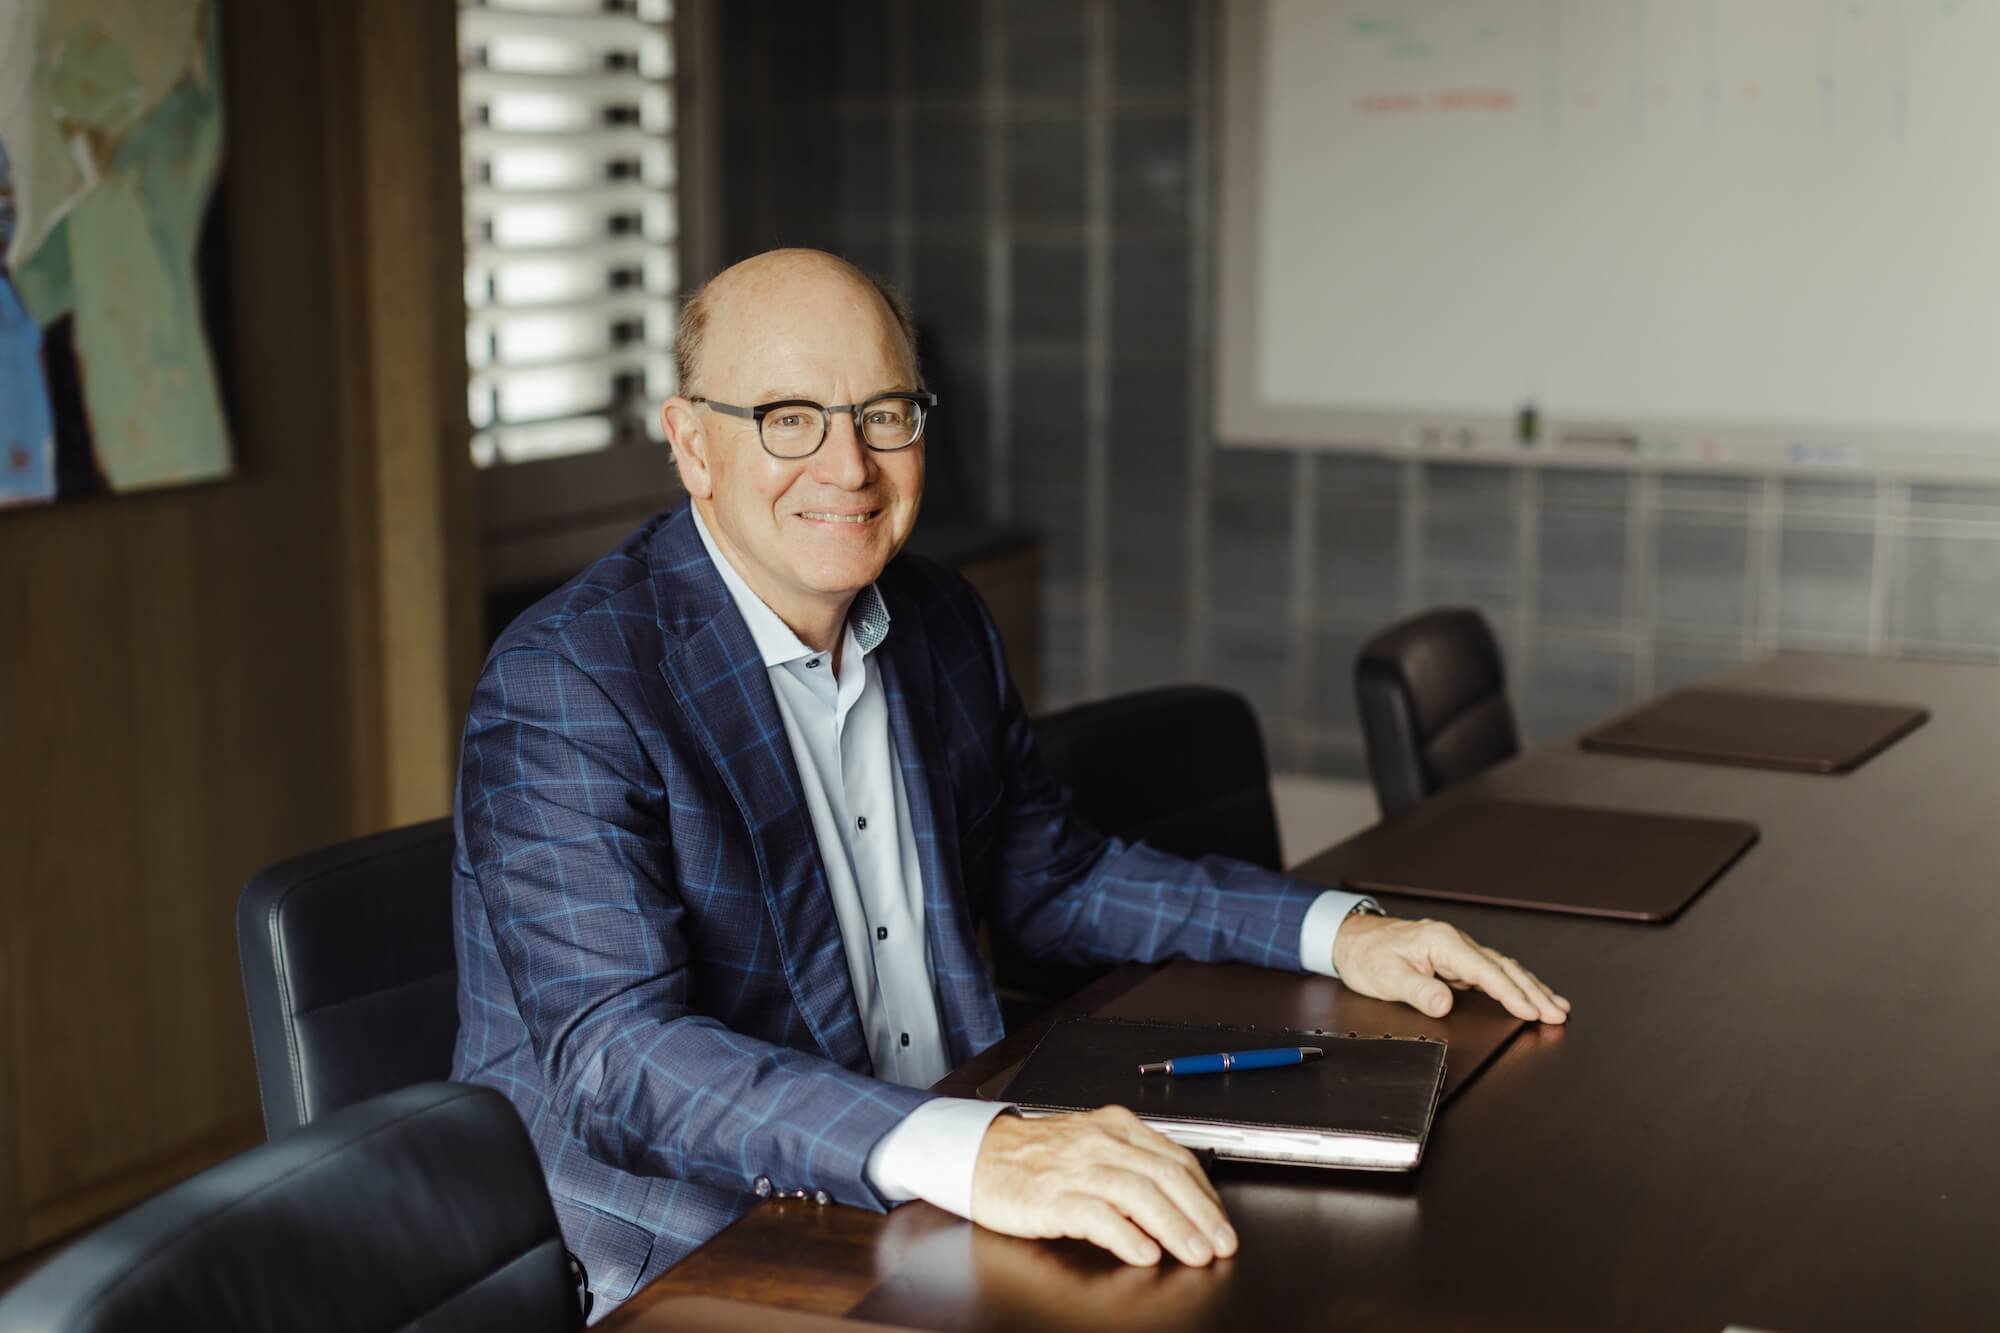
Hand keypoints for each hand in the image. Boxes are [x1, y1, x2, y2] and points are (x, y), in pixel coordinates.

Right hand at [969, 1106, 1236, 1267]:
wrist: (978, 1155)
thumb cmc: (1035, 1156)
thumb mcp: (1090, 1145)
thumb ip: (1131, 1162)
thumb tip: (1178, 1198)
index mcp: (1115, 1128)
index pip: (1175, 1158)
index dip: (1205, 1193)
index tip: (1221, 1222)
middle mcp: (1101, 1143)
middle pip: (1165, 1175)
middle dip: (1201, 1213)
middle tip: (1222, 1243)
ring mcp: (1077, 1168)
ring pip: (1138, 1193)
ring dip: (1174, 1226)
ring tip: (1196, 1253)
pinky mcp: (1052, 1196)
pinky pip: (1096, 1214)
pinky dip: (1125, 1235)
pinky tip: (1144, 1253)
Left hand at [1332, 913, 1569, 1023]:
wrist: (1351, 940)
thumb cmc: (1367, 955)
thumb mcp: (1386, 977)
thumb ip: (1418, 991)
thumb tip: (1445, 1003)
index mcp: (1442, 942)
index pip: (1485, 970)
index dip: (1510, 993)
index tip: (1531, 1011)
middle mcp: (1455, 942)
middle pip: (1503, 968)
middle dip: (1533, 992)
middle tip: (1558, 1014)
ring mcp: (1457, 951)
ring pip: (1502, 969)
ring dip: (1530, 988)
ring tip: (1557, 1007)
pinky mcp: (1455, 960)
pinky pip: (1492, 973)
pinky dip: (1514, 985)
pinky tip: (1528, 996)